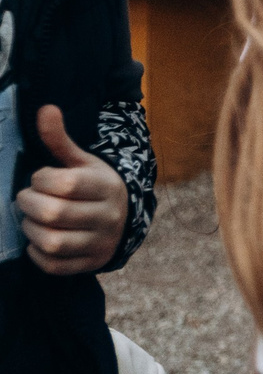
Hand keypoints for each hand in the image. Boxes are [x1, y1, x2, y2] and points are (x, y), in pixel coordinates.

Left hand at [15, 105, 130, 275]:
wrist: (125, 217)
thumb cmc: (94, 185)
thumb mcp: (83, 161)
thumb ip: (60, 140)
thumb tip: (45, 109)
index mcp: (106, 186)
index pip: (65, 184)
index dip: (40, 180)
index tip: (39, 178)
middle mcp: (108, 216)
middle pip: (53, 214)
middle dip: (28, 205)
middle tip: (26, 199)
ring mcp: (100, 242)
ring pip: (52, 242)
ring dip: (30, 230)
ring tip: (31, 219)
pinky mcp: (91, 263)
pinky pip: (54, 265)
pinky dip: (37, 254)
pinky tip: (38, 239)